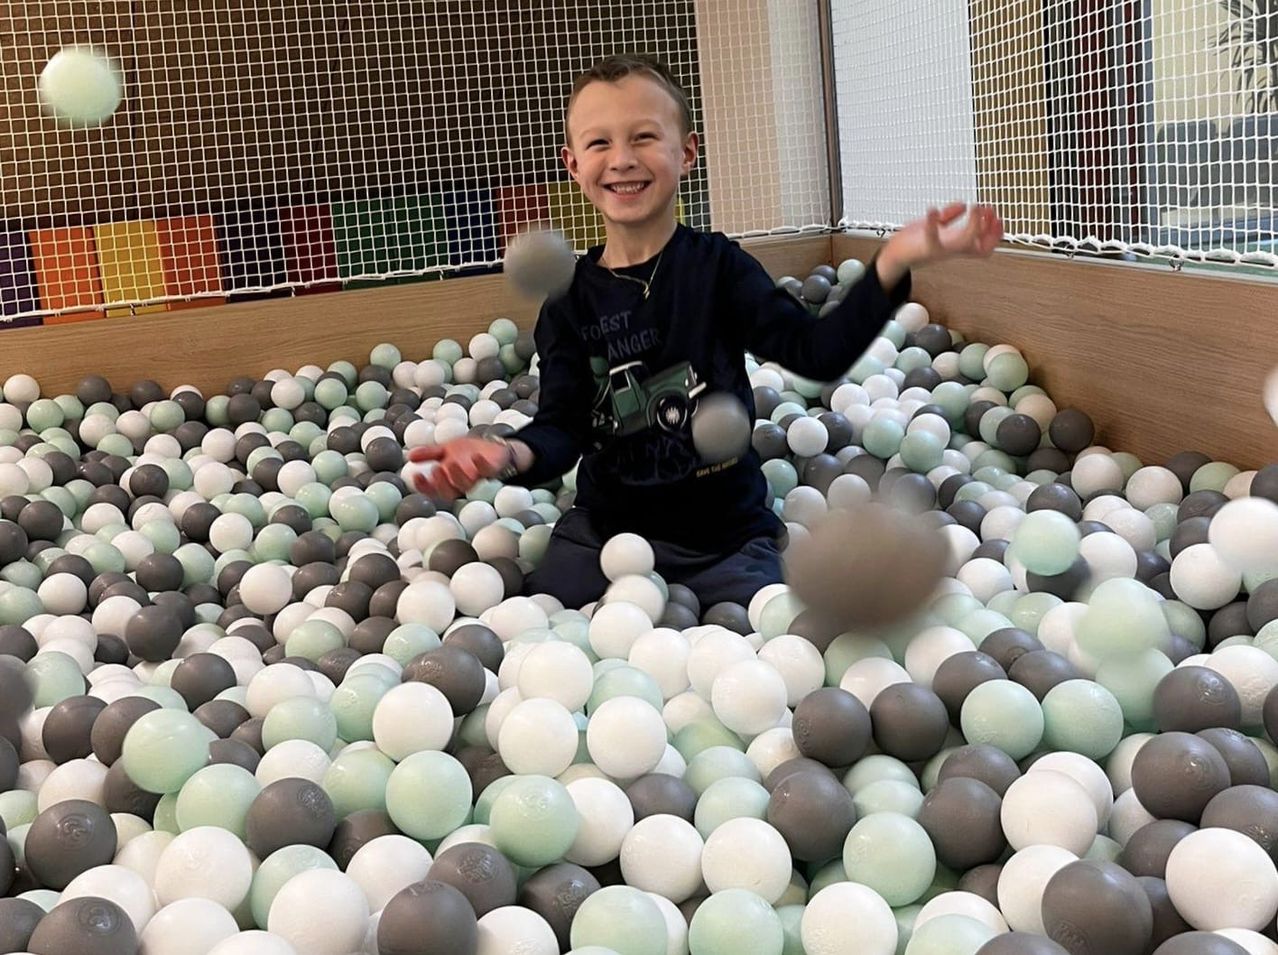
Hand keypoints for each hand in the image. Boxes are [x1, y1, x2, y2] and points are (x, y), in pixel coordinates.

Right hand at [406, 438, 512, 501]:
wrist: (493, 447)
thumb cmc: (468, 452)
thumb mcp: (446, 449)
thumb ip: (429, 453)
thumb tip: (409, 456)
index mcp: (449, 481)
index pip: (434, 488)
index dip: (424, 486)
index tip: (416, 476)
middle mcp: (462, 484)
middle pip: (449, 491)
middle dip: (441, 482)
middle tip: (435, 470)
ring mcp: (478, 479)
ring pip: (466, 485)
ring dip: (458, 475)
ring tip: (450, 463)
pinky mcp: (493, 471)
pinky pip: (487, 472)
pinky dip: (481, 465)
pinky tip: (475, 457)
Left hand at [878, 203, 1002, 281]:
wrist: (893, 256)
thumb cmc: (913, 243)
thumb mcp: (936, 226)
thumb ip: (949, 216)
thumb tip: (962, 204)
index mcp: (956, 245)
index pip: (985, 245)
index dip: (996, 234)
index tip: (998, 217)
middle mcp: (952, 250)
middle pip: (981, 248)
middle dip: (989, 229)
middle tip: (988, 211)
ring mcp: (940, 250)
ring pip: (965, 243)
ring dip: (973, 225)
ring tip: (973, 206)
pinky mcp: (925, 248)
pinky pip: (931, 238)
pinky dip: (932, 223)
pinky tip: (933, 210)